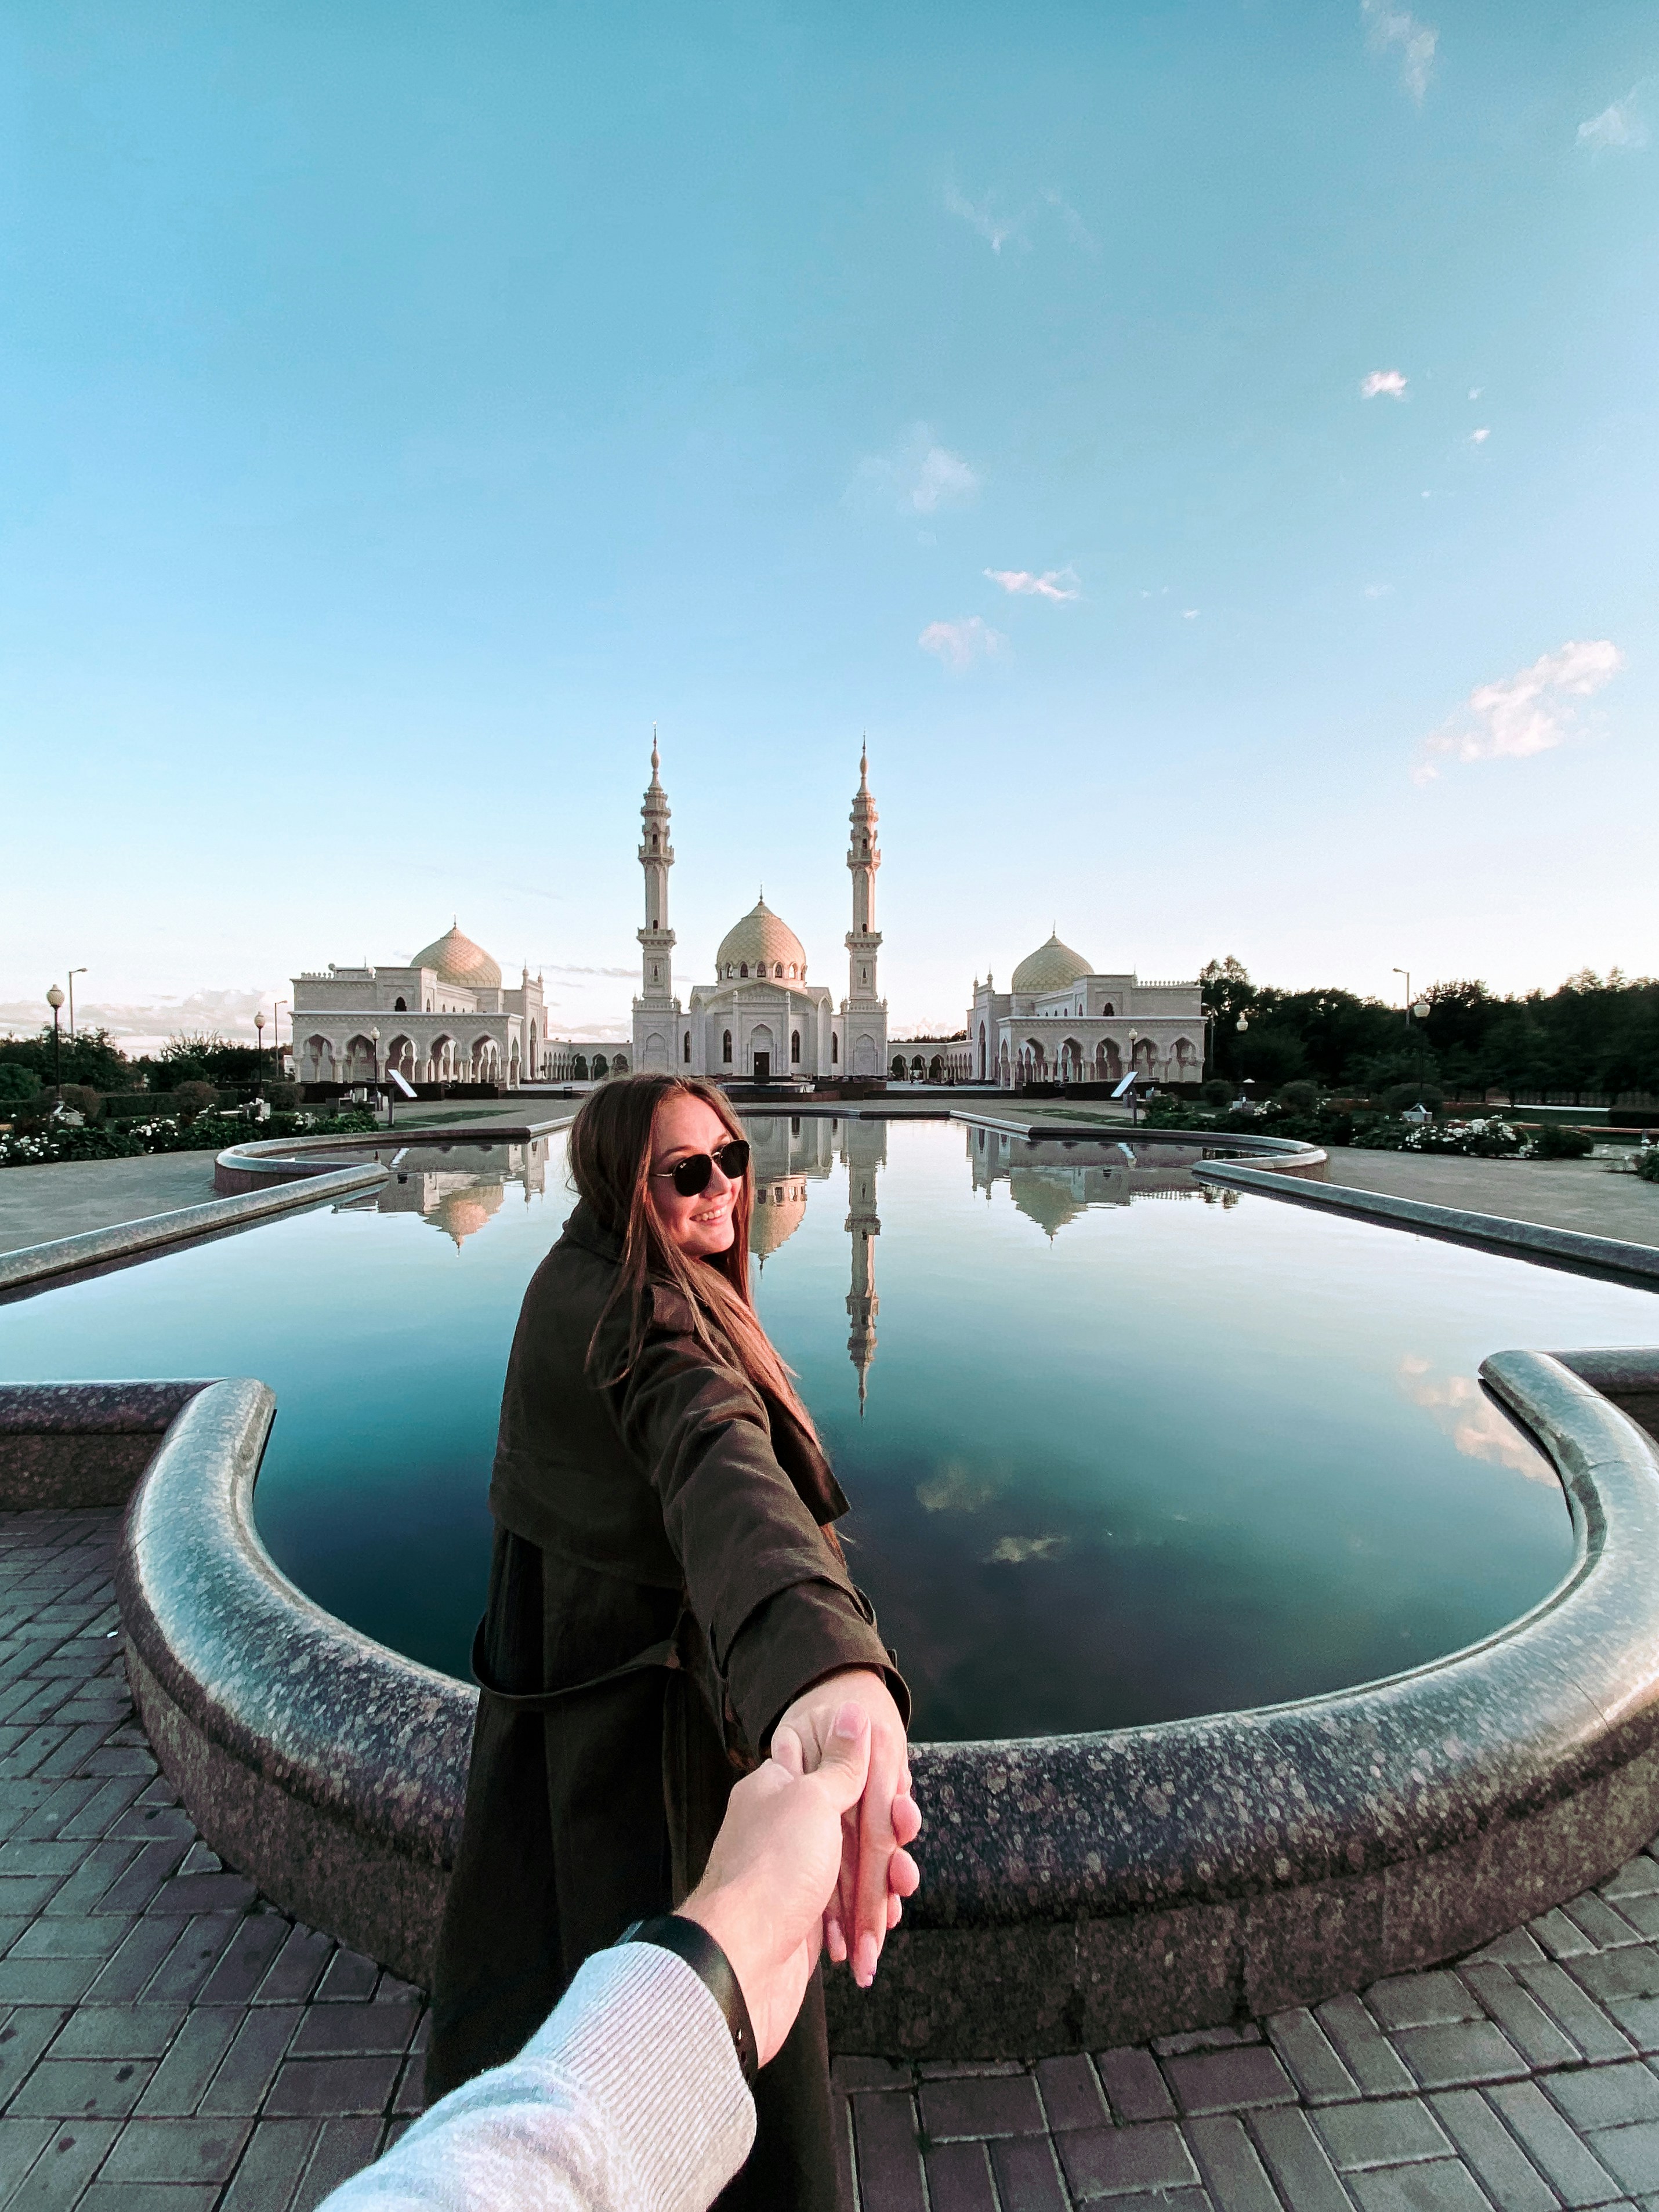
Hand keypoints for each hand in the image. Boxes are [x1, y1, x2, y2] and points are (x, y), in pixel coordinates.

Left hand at [772, 1668, 920, 1990]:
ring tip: (898, 1896)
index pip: (833, 1771)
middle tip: (902, 1856)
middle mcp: (781, 1830)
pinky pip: (842, 1915)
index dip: (872, 1785)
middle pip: (849, 1827)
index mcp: (776, 1790)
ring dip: (880, 1888)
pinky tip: (877, 1930)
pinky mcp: (801, 1921)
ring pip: (851, 1874)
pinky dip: (863, 1921)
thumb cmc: (771, 1871)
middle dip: (885, 1845)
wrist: (742, 1960)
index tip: (899, 1798)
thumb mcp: (813, 1800)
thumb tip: (851, 1711)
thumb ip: (840, 1763)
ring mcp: (791, 1878)